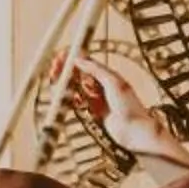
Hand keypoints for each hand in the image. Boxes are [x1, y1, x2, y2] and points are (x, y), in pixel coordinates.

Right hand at [63, 53, 188, 167]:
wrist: (134, 131)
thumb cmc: (129, 106)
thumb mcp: (114, 82)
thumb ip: (96, 70)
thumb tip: (79, 59)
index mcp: (108, 76)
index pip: (86, 63)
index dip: (73, 60)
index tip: (62, 57)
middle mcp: (101, 86)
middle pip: (79, 75)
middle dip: (66, 71)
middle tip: (54, 69)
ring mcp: (96, 99)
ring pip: (76, 89)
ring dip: (65, 84)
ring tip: (57, 83)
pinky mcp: (92, 112)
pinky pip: (77, 103)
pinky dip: (70, 99)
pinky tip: (66, 96)